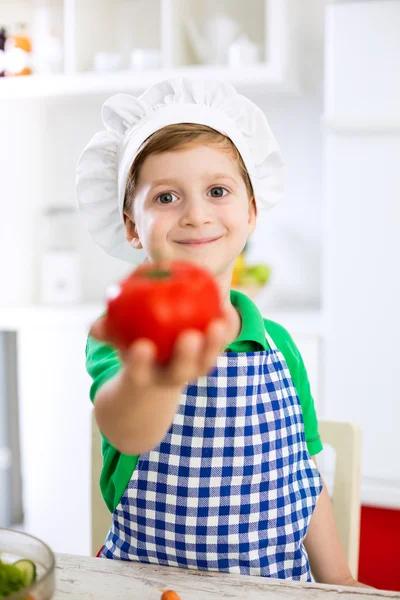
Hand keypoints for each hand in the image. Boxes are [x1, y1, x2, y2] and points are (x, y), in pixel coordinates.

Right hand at [90, 312, 233, 388]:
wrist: (155, 379)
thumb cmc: (133, 352)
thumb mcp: (117, 344)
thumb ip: (107, 334)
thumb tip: (93, 326)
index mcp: (144, 378)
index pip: (139, 373)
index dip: (140, 362)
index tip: (141, 347)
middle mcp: (169, 379)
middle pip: (180, 372)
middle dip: (186, 357)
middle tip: (190, 336)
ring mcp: (190, 373)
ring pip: (204, 363)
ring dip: (214, 344)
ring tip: (219, 322)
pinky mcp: (206, 362)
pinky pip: (218, 346)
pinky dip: (224, 330)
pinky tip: (227, 309)